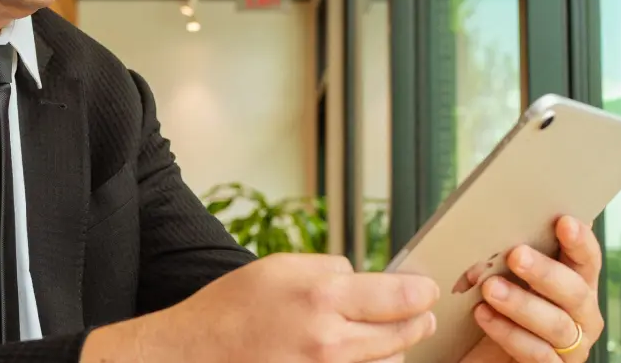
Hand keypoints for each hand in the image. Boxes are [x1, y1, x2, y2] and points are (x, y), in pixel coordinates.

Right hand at [87, 253, 440, 362]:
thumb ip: (331, 269)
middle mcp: (329, 342)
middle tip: (422, 314)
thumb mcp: (279, 267)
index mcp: (322, 298)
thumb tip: (368, 279)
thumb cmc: (231, 309)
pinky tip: (358, 357)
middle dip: (417, 321)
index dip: (422, 293)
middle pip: (404, 334)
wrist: (193, 356)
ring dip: (393, 350)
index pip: (402, 297)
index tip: (426, 291)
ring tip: (383, 337)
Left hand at [460, 216, 603, 362]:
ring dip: (522, 304)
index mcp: (579, 284)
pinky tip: (483, 315)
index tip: (563, 221)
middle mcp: (583, 316)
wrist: (485, 355)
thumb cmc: (499, 307)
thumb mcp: (507, 278)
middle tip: (516, 255)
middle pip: (575, 292)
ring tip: (490, 288)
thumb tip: (497, 222)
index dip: (580, 241)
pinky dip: (509, 333)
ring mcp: (572, 347)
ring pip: (556, 324)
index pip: (588, 259)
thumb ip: (512, 255)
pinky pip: (537, 353)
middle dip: (545, 272)